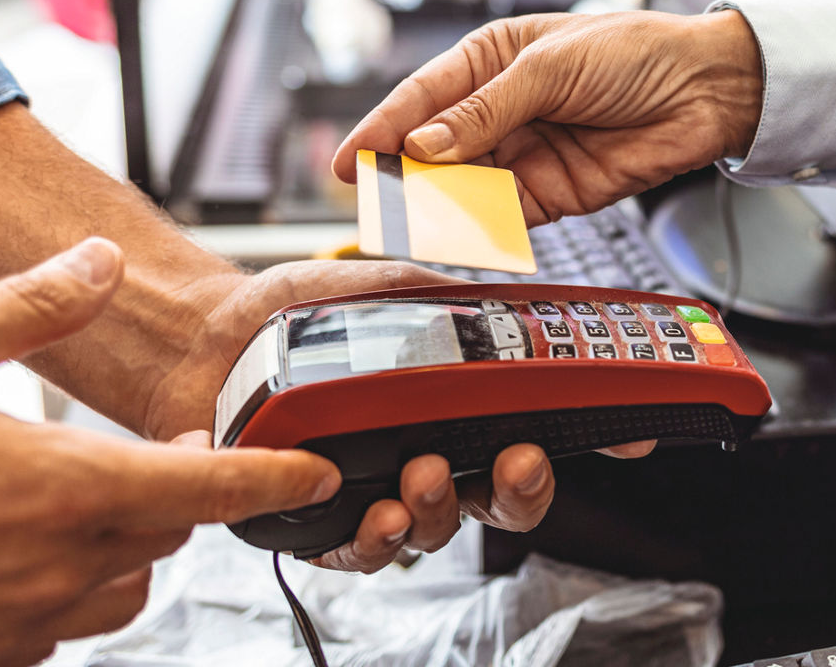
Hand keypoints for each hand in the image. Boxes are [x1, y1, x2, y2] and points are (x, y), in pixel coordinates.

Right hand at [0, 239, 342, 666]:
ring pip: (115, 596)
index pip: (202, 488)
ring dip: (121, 549)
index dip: (270, 479)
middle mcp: (44, 572)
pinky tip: (3, 550)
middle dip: (178, 494)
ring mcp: (6, 631)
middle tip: (155, 449)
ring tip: (78, 500)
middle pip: (165, 540)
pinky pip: (47, 634)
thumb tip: (100, 265)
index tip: (311, 474)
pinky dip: (56, 591)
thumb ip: (31, 306)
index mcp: (54, 491)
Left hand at [139, 259, 610, 572]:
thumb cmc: (290, 310)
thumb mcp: (385, 286)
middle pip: (502, 498)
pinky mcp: (317, 514)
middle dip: (525, 490)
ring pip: (438, 528)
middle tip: (517, 461)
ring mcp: (374, 486)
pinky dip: (377, 539)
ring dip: (445, 510)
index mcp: (453, 400)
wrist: (204, 334)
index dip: (590, 435)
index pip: (535, 425)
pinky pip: (360, 549)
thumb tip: (512, 300)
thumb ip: (448, 298)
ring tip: (425, 475)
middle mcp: (424, 449)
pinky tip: (381, 513)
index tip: (631, 433)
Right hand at [333, 10, 763, 223]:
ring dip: (437, 206)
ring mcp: (523, 154)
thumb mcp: (551, 66)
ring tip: (409, 225)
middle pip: (433, 147)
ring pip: (462, 187)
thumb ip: (486, 110)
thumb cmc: (635, 52)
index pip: (422, 96)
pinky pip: (503, 217)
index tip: (348, 162)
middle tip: (372, 204)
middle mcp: (499, 108)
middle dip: (403, 175)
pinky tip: (461, 237)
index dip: (381, 127)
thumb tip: (425, 144)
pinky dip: (480, 230)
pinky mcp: (551, 195)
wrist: (707, 89)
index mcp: (491, 59)